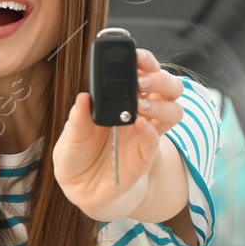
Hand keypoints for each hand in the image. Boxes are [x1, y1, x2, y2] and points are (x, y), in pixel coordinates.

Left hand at [52, 49, 185, 215]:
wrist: (82, 189)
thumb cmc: (76, 156)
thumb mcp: (69, 136)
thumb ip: (77, 119)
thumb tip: (83, 98)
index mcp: (121, 98)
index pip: (144, 70)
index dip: (146, 60)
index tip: (137, 56)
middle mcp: (140, 112)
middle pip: (169, 86)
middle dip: (160, 78)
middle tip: (141, 80)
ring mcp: (146, 133)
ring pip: (174, 109)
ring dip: (161, 104)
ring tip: (140, 105)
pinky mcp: (145, 155)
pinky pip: (157, 139)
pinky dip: (151, 131)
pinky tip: (140, 125)